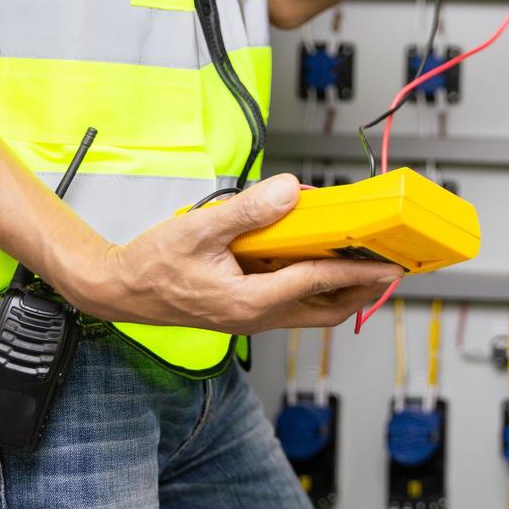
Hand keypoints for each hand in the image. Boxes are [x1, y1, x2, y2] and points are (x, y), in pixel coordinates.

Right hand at [65, 174, 402, 333]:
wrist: (118, 291)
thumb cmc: (151, 266)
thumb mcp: (199, 229)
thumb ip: (248, 211)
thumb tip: (290, 193)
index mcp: (249, 302)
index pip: (317, 283)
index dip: (358, 271)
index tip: (388, 264)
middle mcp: (257, 315)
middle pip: (328, 310)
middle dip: (364, 290)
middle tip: (390, 266)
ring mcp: (253, 316)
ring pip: (314, 309)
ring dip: (343, 289)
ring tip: (367, 261)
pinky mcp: (247, 308)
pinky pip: (295, 301)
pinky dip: (317, 284)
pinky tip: (320, 257)